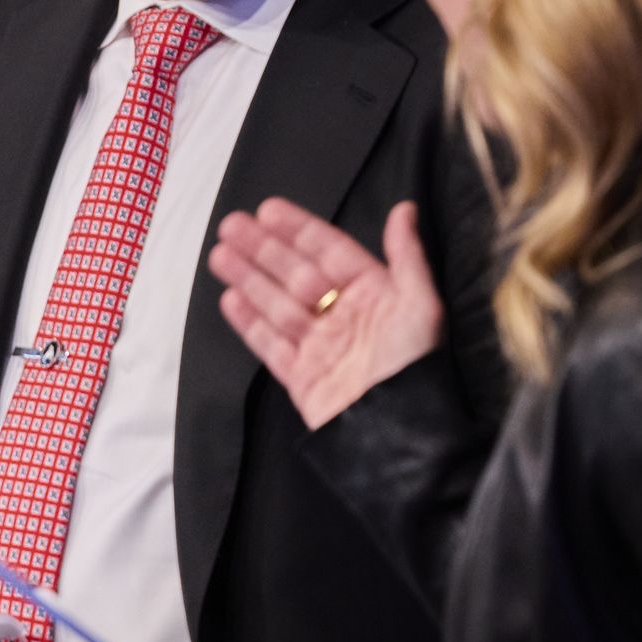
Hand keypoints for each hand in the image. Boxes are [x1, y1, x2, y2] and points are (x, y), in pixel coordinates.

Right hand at [208, 198, 442, 429]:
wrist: (396, 432)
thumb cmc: (415, 367)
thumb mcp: (420, 305)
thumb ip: (407, 256)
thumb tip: (404, 209)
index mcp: (374, 295)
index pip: (330, 253)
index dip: (299, 230)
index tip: (269, 210)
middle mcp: (343, 317)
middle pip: (294, 275)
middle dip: (261, 249)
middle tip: (231, 225)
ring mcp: (319, 347)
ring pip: (275, 304)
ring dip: (247, 278)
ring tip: (220, 256)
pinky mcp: (300, 377)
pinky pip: (269, 344)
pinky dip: (248, 323)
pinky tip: (230, 300)